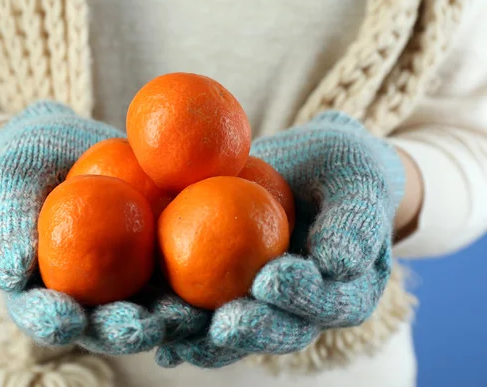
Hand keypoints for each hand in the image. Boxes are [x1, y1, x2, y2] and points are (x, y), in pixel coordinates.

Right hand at [0, 101, 203, 353]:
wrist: (58, 144)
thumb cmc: (20, 166)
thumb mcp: (7, 187)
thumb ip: (9, 229)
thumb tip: (12, 271)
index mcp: (48, 290)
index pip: (48, 315)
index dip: (55, 323)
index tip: (66, 320)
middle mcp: (93, 293)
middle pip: (110, 321)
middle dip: (128, 330)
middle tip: (146, 326)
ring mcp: (130, 274)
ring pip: (155, 302)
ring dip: (177, 314)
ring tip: (194, 311)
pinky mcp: (163, 248)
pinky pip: (185, 259)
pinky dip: (206, 268)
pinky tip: (228, 269)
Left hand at [156, 111, 404, 366]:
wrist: (314, 168)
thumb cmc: (345, 173)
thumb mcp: (359, 189)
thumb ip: (353, 227)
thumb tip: (338, 264)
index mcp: (341, 294)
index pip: (325, 305)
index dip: (299, 299)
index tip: (270, 279)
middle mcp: (298, 309)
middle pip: (273, 330)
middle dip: (245, 331)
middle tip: (221, 325)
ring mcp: (258, 301)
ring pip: (228, 328)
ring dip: (196, 334)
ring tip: (168, 332)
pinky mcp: (223, 287)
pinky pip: (197, 304)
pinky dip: (171, 312)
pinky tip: (144, 314)